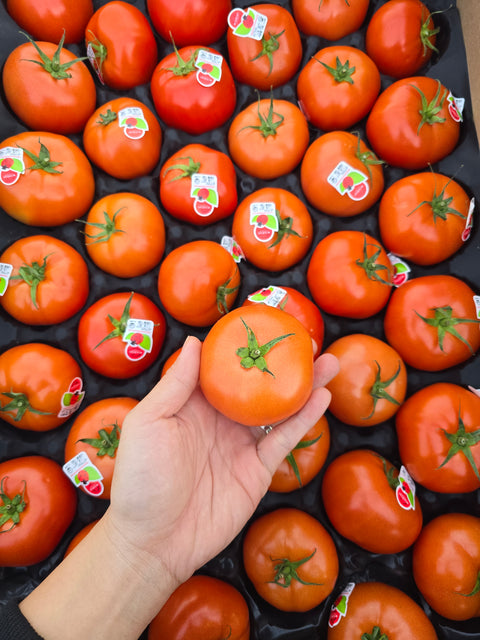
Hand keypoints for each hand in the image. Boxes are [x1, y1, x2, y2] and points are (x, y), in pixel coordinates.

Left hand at [105, 335, 338, 585]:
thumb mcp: (149, 422)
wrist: (154, 542)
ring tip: (328, 361)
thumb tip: (194, 341)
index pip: (222, 367)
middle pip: (257, 384)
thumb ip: (175, 384)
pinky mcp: (258, 470)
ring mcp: (241, 444)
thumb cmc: (141, 480)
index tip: (265, 322)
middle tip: (308, 340)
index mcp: (192, 404)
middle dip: (283, 362)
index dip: (243, 345)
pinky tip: (321, 398)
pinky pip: (284, 439)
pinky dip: (304, 419)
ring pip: (278, 408)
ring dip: (303, 385)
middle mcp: (220, 420)